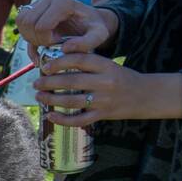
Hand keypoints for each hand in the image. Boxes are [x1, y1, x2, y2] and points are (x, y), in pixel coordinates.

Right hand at [17, 0, 119, 57]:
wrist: (88, 22)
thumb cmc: (92, 29)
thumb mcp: (98, 36)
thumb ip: (87, 43)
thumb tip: (64, 48)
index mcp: (63, 2)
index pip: (42, 26)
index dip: (47, 40)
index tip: (60, 43)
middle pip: (29, 24)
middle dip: (37, 40)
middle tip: (52, 44)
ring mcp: (40, 0)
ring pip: (21, 23)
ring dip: (30, 38)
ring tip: (46, 42)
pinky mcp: (33, 7)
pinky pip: (19, 23)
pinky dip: (26, 36)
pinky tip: (38, 43)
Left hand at [34, 52, 181, 124]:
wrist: (145, 95)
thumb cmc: (120, 79)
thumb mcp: (108, 66)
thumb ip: (87, 65)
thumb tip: (55, 64)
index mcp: (106, 66)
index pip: (79, 60)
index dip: (59, 62)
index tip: (45, 66)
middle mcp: (105, 82)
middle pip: (72, 81)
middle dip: (49, 82)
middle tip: (36, 83)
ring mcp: (104, 100)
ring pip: (72, 101)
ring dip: (52, 99)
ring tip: (39, 96)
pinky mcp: (103, 115)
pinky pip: (79, 120)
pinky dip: (62, 119)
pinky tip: (50, 115)